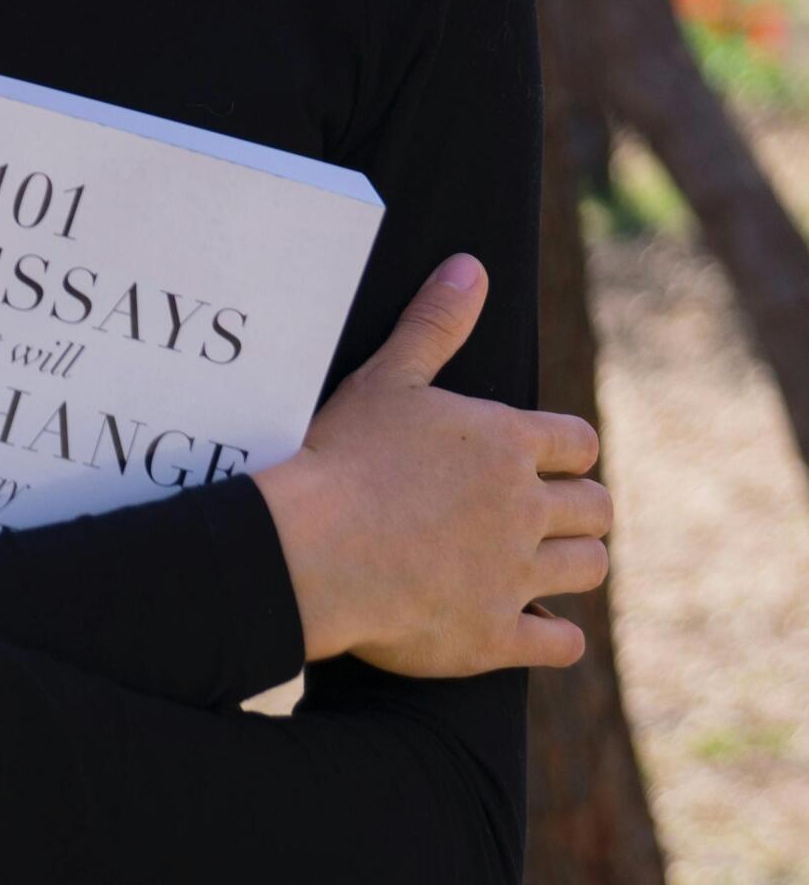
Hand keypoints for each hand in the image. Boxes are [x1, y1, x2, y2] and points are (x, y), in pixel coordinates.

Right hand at [254, 254, 611, 679]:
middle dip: (580, 507)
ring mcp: (514, 576)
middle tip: (547, 512)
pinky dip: (556, 634)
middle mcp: (525, 508)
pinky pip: (562, 642)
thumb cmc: (344, 455)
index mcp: (505, 442)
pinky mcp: (496, 636)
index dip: (568, 450)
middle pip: (597, 508)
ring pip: (590, 568)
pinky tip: (534, 624)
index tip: (548, 459)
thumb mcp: (388, 378)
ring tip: (545, 561)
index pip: (580, 442)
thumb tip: (471, 268)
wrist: (313, 547)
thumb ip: (435, 323)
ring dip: (575, 562)